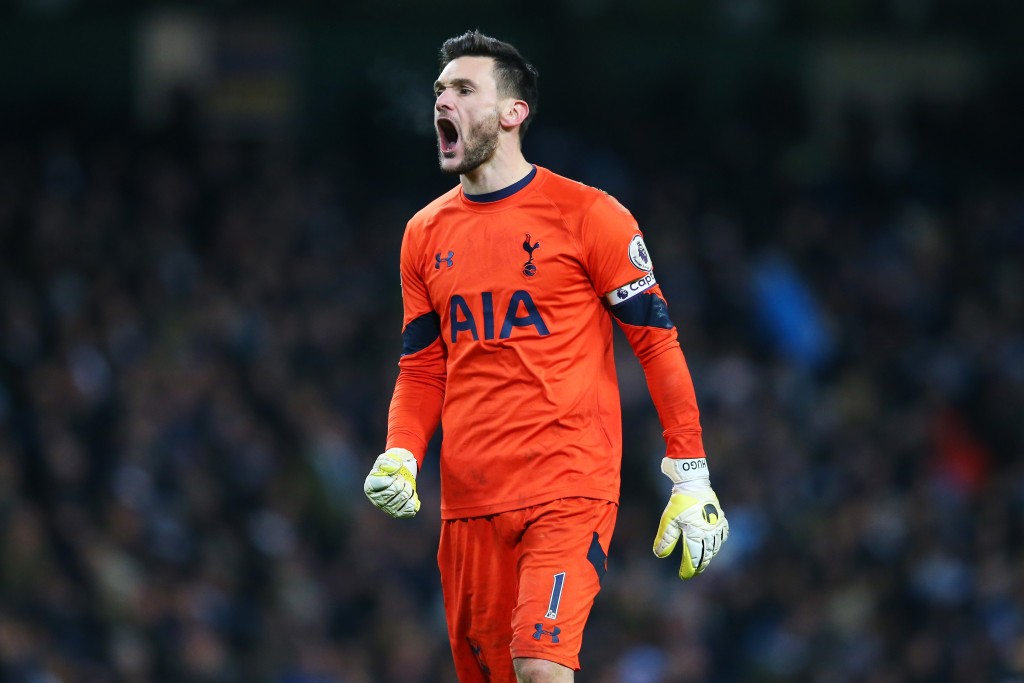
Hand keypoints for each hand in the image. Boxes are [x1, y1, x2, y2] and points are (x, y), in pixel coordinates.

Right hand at [363, 448, 419, 517]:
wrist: (396, 477)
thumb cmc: (389, 468)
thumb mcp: (385, 459)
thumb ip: (388, 461)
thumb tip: (397, 467)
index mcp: (370, 487)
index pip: (386, 483)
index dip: (395, 477)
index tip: (396, 475)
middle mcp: (376, 500)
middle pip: (396, 490)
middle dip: (403, 482)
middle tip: (402, 479)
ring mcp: (387, 509)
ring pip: (404, 498)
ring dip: (409, 489)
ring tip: (406, 485)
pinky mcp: (396, 514)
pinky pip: (408, 510)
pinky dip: (413, 502)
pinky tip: (412, 497)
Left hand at [653, 457, 728, 578]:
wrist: (694, 483)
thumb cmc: (679, 502)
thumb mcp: (668, 520)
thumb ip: (665, 539)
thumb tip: (660, 555)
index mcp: (695, 534)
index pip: (693, 559)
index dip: (688, 569)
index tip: (684, 576)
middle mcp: (709, 533)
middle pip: (706, 556)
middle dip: (699, 566)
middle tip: (693, 572)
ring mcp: (716, 526)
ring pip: (715, 547)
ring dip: (708, 556)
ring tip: (702, 561)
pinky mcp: (720, 518)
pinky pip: (723, 535)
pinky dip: (718, 542)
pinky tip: (714, 544)